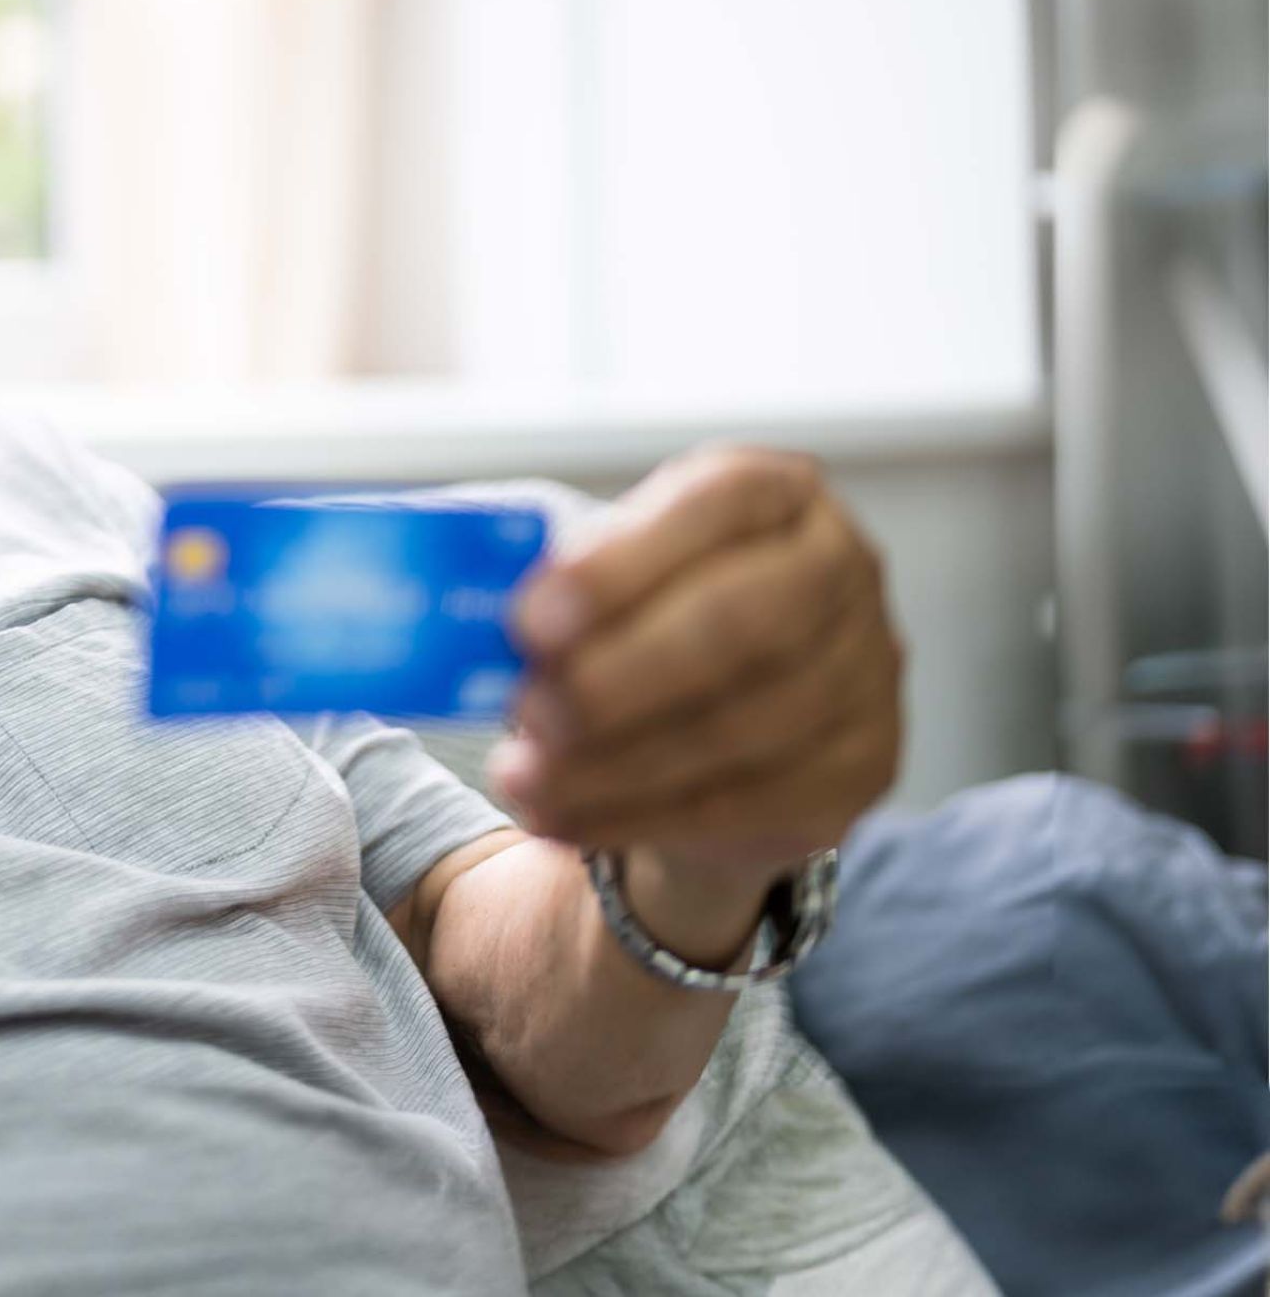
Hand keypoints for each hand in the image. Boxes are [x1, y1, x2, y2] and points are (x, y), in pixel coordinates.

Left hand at [486, 444, 904, 885]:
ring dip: (614, 762)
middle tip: (527, 711)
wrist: (709, 733)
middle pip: (746, 623)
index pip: (718, 502)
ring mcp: (867, 673)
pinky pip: (748, 803)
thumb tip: (445, 588)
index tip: (529, 619)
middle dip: (622, 675)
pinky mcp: (862, 771)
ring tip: (520, 777)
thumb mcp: (589, 576)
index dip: (622, 564)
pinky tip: (561, 818)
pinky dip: (639, 815)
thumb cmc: (632, 625)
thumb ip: (537, 572)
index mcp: (773, 493)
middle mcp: (841, 569)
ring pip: (744, 727)